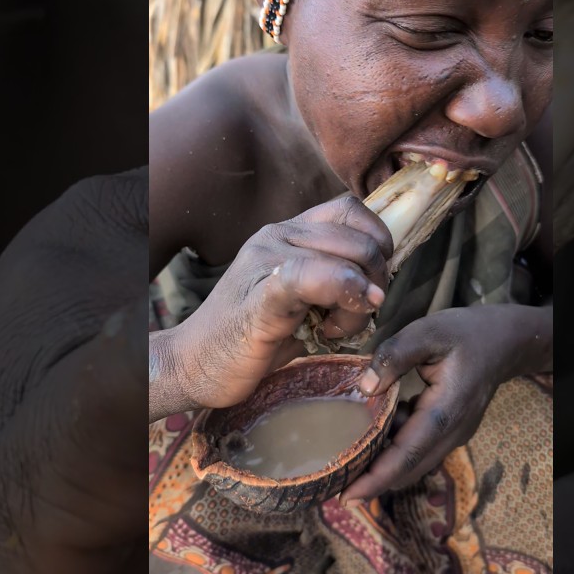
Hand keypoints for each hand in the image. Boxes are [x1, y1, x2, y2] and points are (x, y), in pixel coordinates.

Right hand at [158, 195, 391, 410]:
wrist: (196, 363)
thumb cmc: (253, 335)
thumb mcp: (302, 298)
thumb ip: (333, 280)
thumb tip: (378, 282)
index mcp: (288, 232)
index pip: (350, 210)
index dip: (377, 242)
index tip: (372, 281)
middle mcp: (277, 236)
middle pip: (357, 239)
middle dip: (375, 280)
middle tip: (356, 316)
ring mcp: (265, 261)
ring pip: (343, 259)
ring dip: (357, 300)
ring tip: (336, 329)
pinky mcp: (259, 295)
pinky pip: (308, 277)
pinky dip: (338, 292)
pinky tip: (333, 325)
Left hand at [340, 304, 550, 503]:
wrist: (504, 341)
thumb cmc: (465, 333)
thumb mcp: (427, 331)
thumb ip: (393, 356)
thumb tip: (365, 388)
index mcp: (445, 410)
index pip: (407, 453)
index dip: (376, 478)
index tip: (347, 497)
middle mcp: (451, 431)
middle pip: (409, 468)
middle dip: (373, 482)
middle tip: (334, 487)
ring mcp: (453, 434)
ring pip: (414, 463)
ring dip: (383, 467)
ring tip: (347, 462)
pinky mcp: (450, 431)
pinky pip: (419, 450)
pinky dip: (395, 451)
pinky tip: (373, 432)